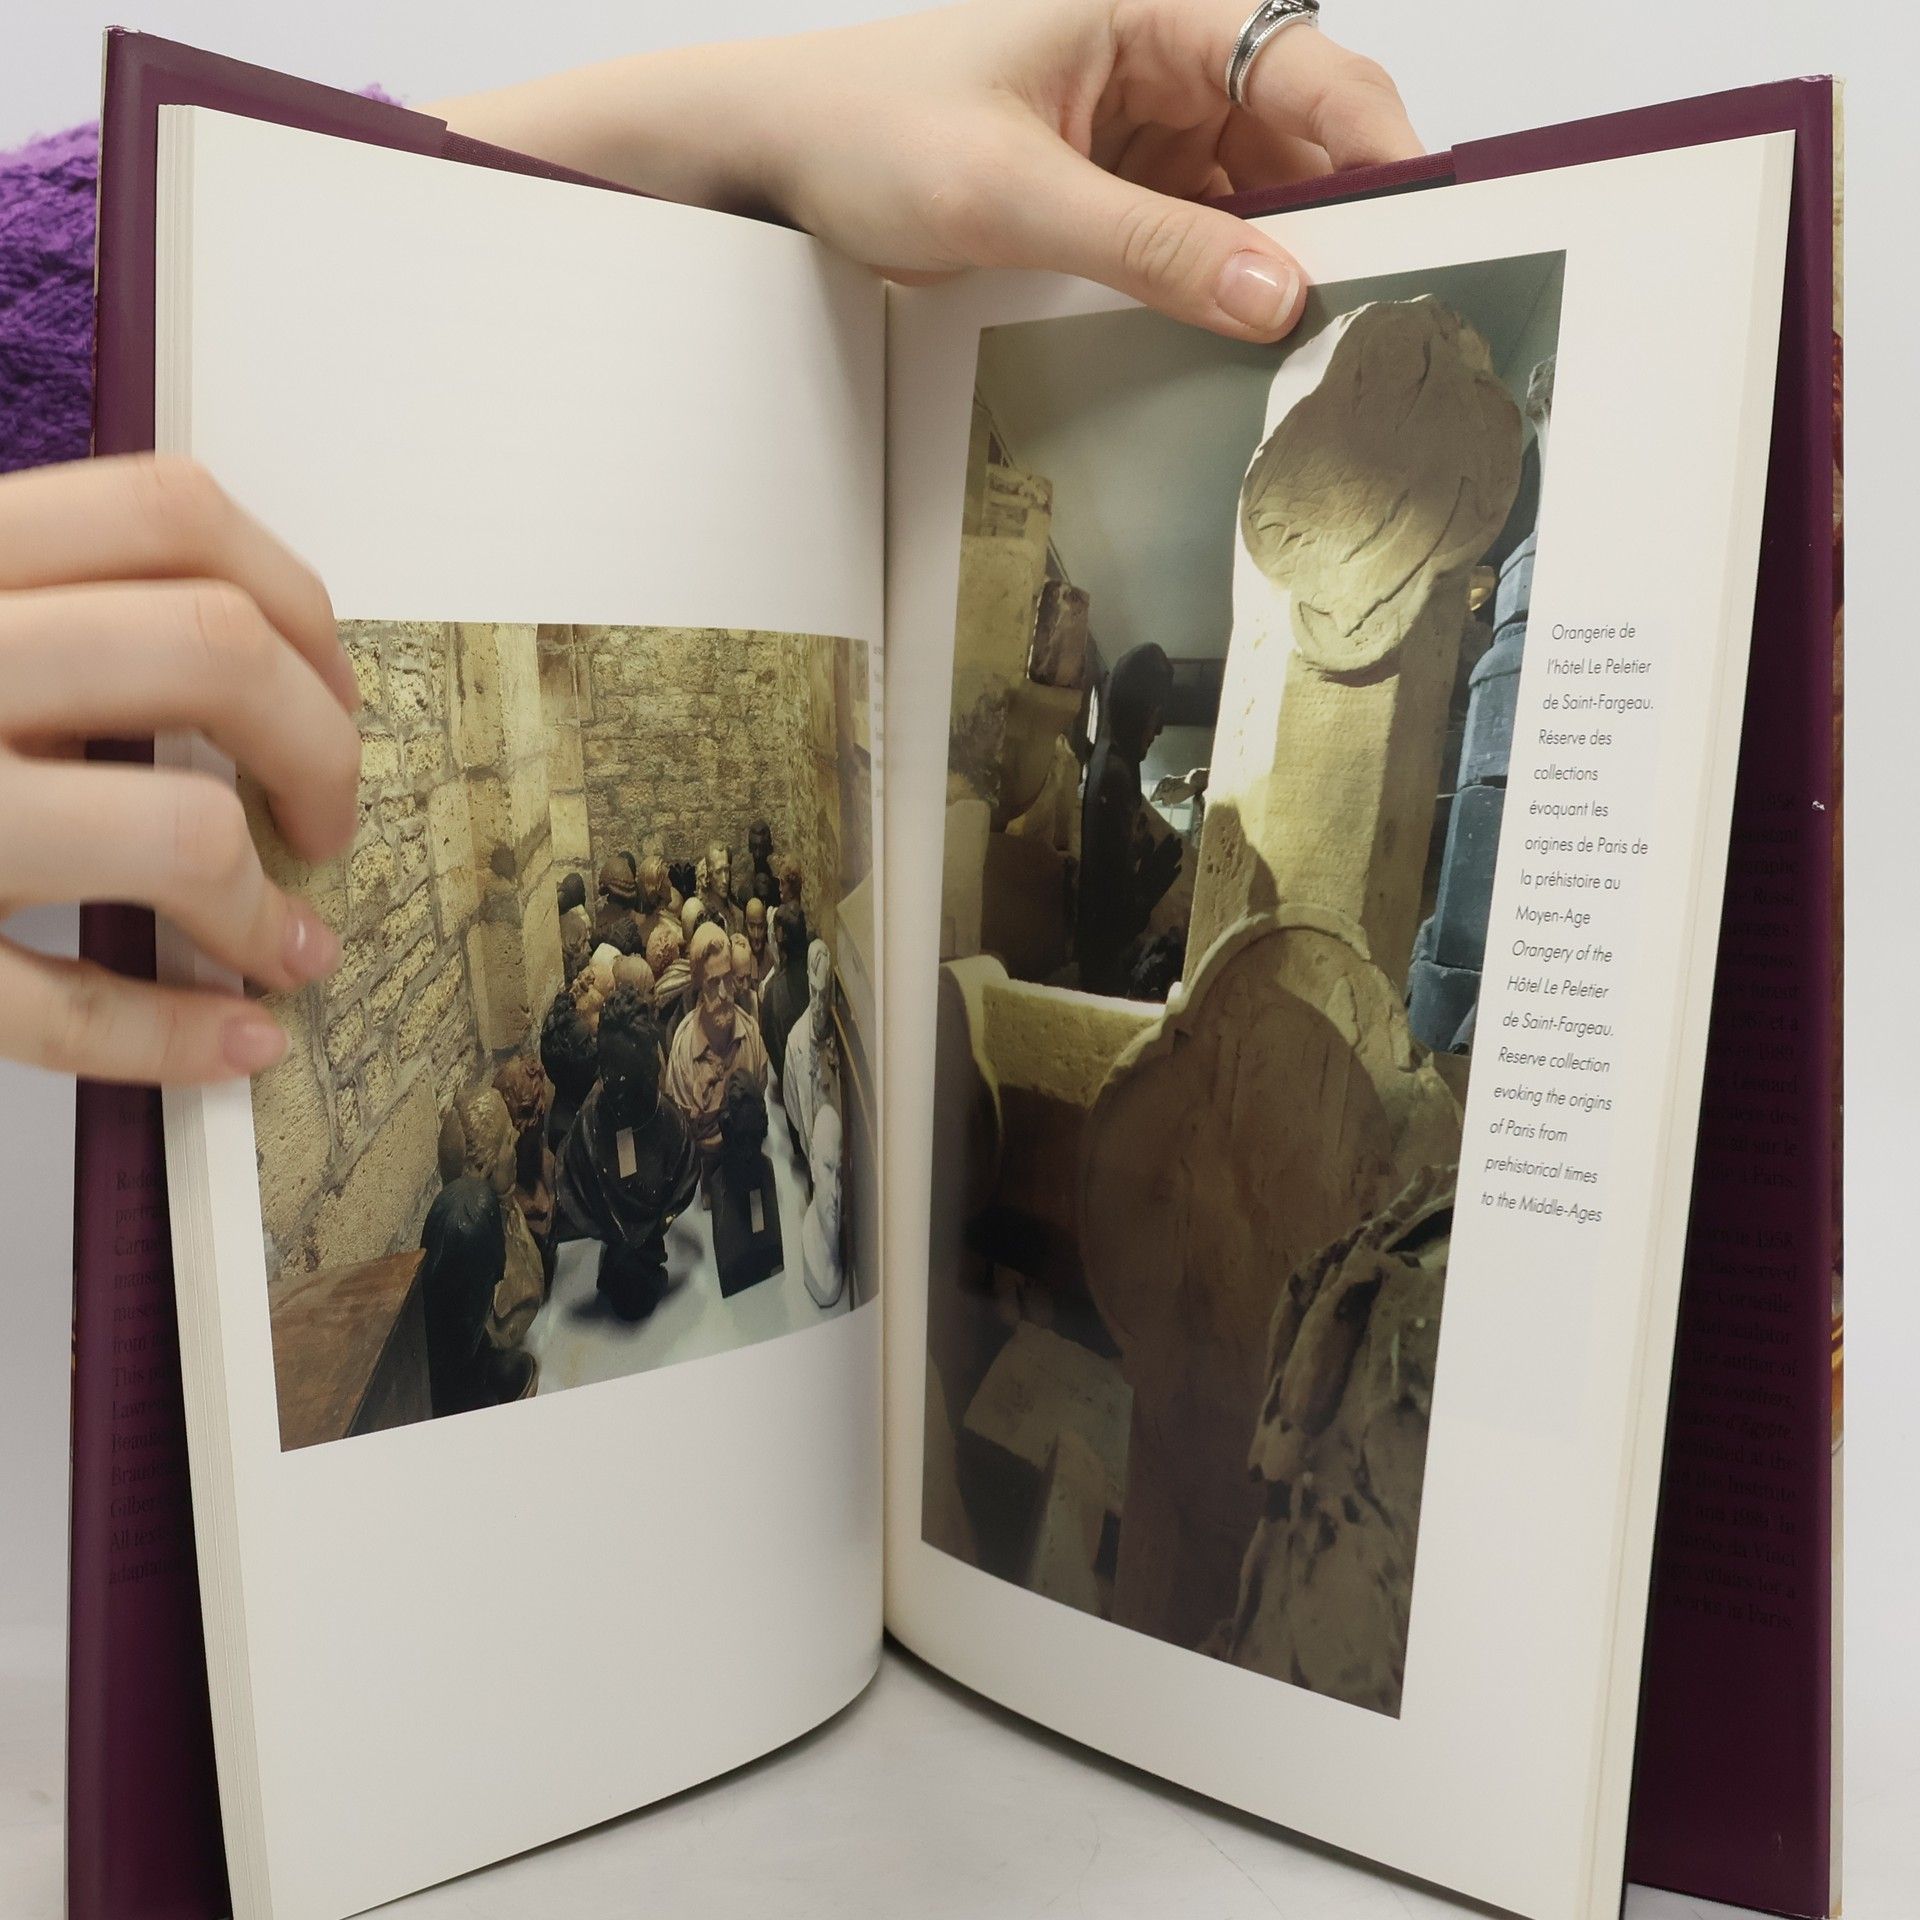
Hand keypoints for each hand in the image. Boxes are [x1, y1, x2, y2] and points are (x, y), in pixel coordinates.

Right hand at [0, 456, 360, 1082]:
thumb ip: (36, 614)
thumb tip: (255, 666)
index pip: (172, 515)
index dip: (299, 605)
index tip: (330, 686)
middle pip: (213, 652)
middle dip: (322, 748)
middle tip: (324, 820)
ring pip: (176, 830)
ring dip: (267, 909)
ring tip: (289, 947)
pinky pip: (60, 1001)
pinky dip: (175, 1037)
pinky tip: (232, 1044)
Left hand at [436, 0, 1420, 342]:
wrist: (776, 161)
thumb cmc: (868, 130)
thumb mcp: (1011, 195)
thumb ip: (1149, 247)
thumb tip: (1274, 296)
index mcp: (1155, 11)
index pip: (1315, 70)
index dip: (1381, 154)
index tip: (1423, 237)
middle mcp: (1168, 62)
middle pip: (1306, 142)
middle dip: (1341, 226)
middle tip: (1371, 317)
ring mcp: (1148, 132)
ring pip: (1262, 202)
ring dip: (1283, 268)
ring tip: (1312, 347)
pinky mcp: (1121, 193)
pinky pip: (1205, 240)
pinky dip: (1225, 288)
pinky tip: (1241, 342)